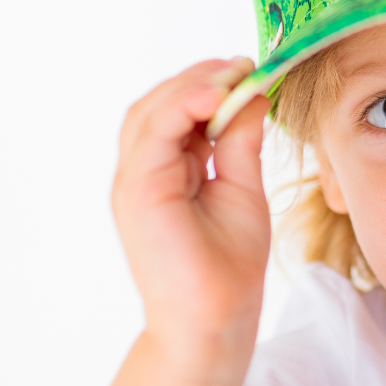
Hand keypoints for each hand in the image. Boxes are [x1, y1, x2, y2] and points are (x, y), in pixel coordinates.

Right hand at [112, 58, 270, 363]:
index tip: (248, 69)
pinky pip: (150, 134)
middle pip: (156, 104)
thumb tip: (252, 92)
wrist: (216, 321)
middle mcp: (142, 173)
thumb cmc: (227, 266)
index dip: (208, 84)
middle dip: (199, 77)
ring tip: (231, 76)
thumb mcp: (241, 186)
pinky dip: (180, 107)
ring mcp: (133, 183)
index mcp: (164, 172)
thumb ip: (239, 141)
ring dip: (190, 86)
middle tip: (242, 65)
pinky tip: (214, 97)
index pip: (175, 112)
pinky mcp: (136, 193)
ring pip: (148, 112)